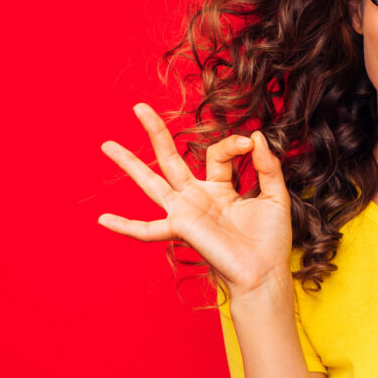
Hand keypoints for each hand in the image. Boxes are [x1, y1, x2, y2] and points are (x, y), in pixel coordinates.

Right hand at [98, 103, 293, 297]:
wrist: (266, 271)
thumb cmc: (271, 239)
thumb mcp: (275, 195)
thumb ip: (267, 165)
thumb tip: (256, 136)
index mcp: (220, 187)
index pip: (217, 153)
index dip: (234, 144)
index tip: (250, 144)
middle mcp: (198, 197)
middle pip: (170, 158)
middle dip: (155, 131)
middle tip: (138, 106)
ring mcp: (186, 212)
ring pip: (152, 182)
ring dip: (129, 163)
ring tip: (106, 144)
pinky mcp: (182, 228)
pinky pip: (148, 230)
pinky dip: (125, 227)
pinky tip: (102, 220)